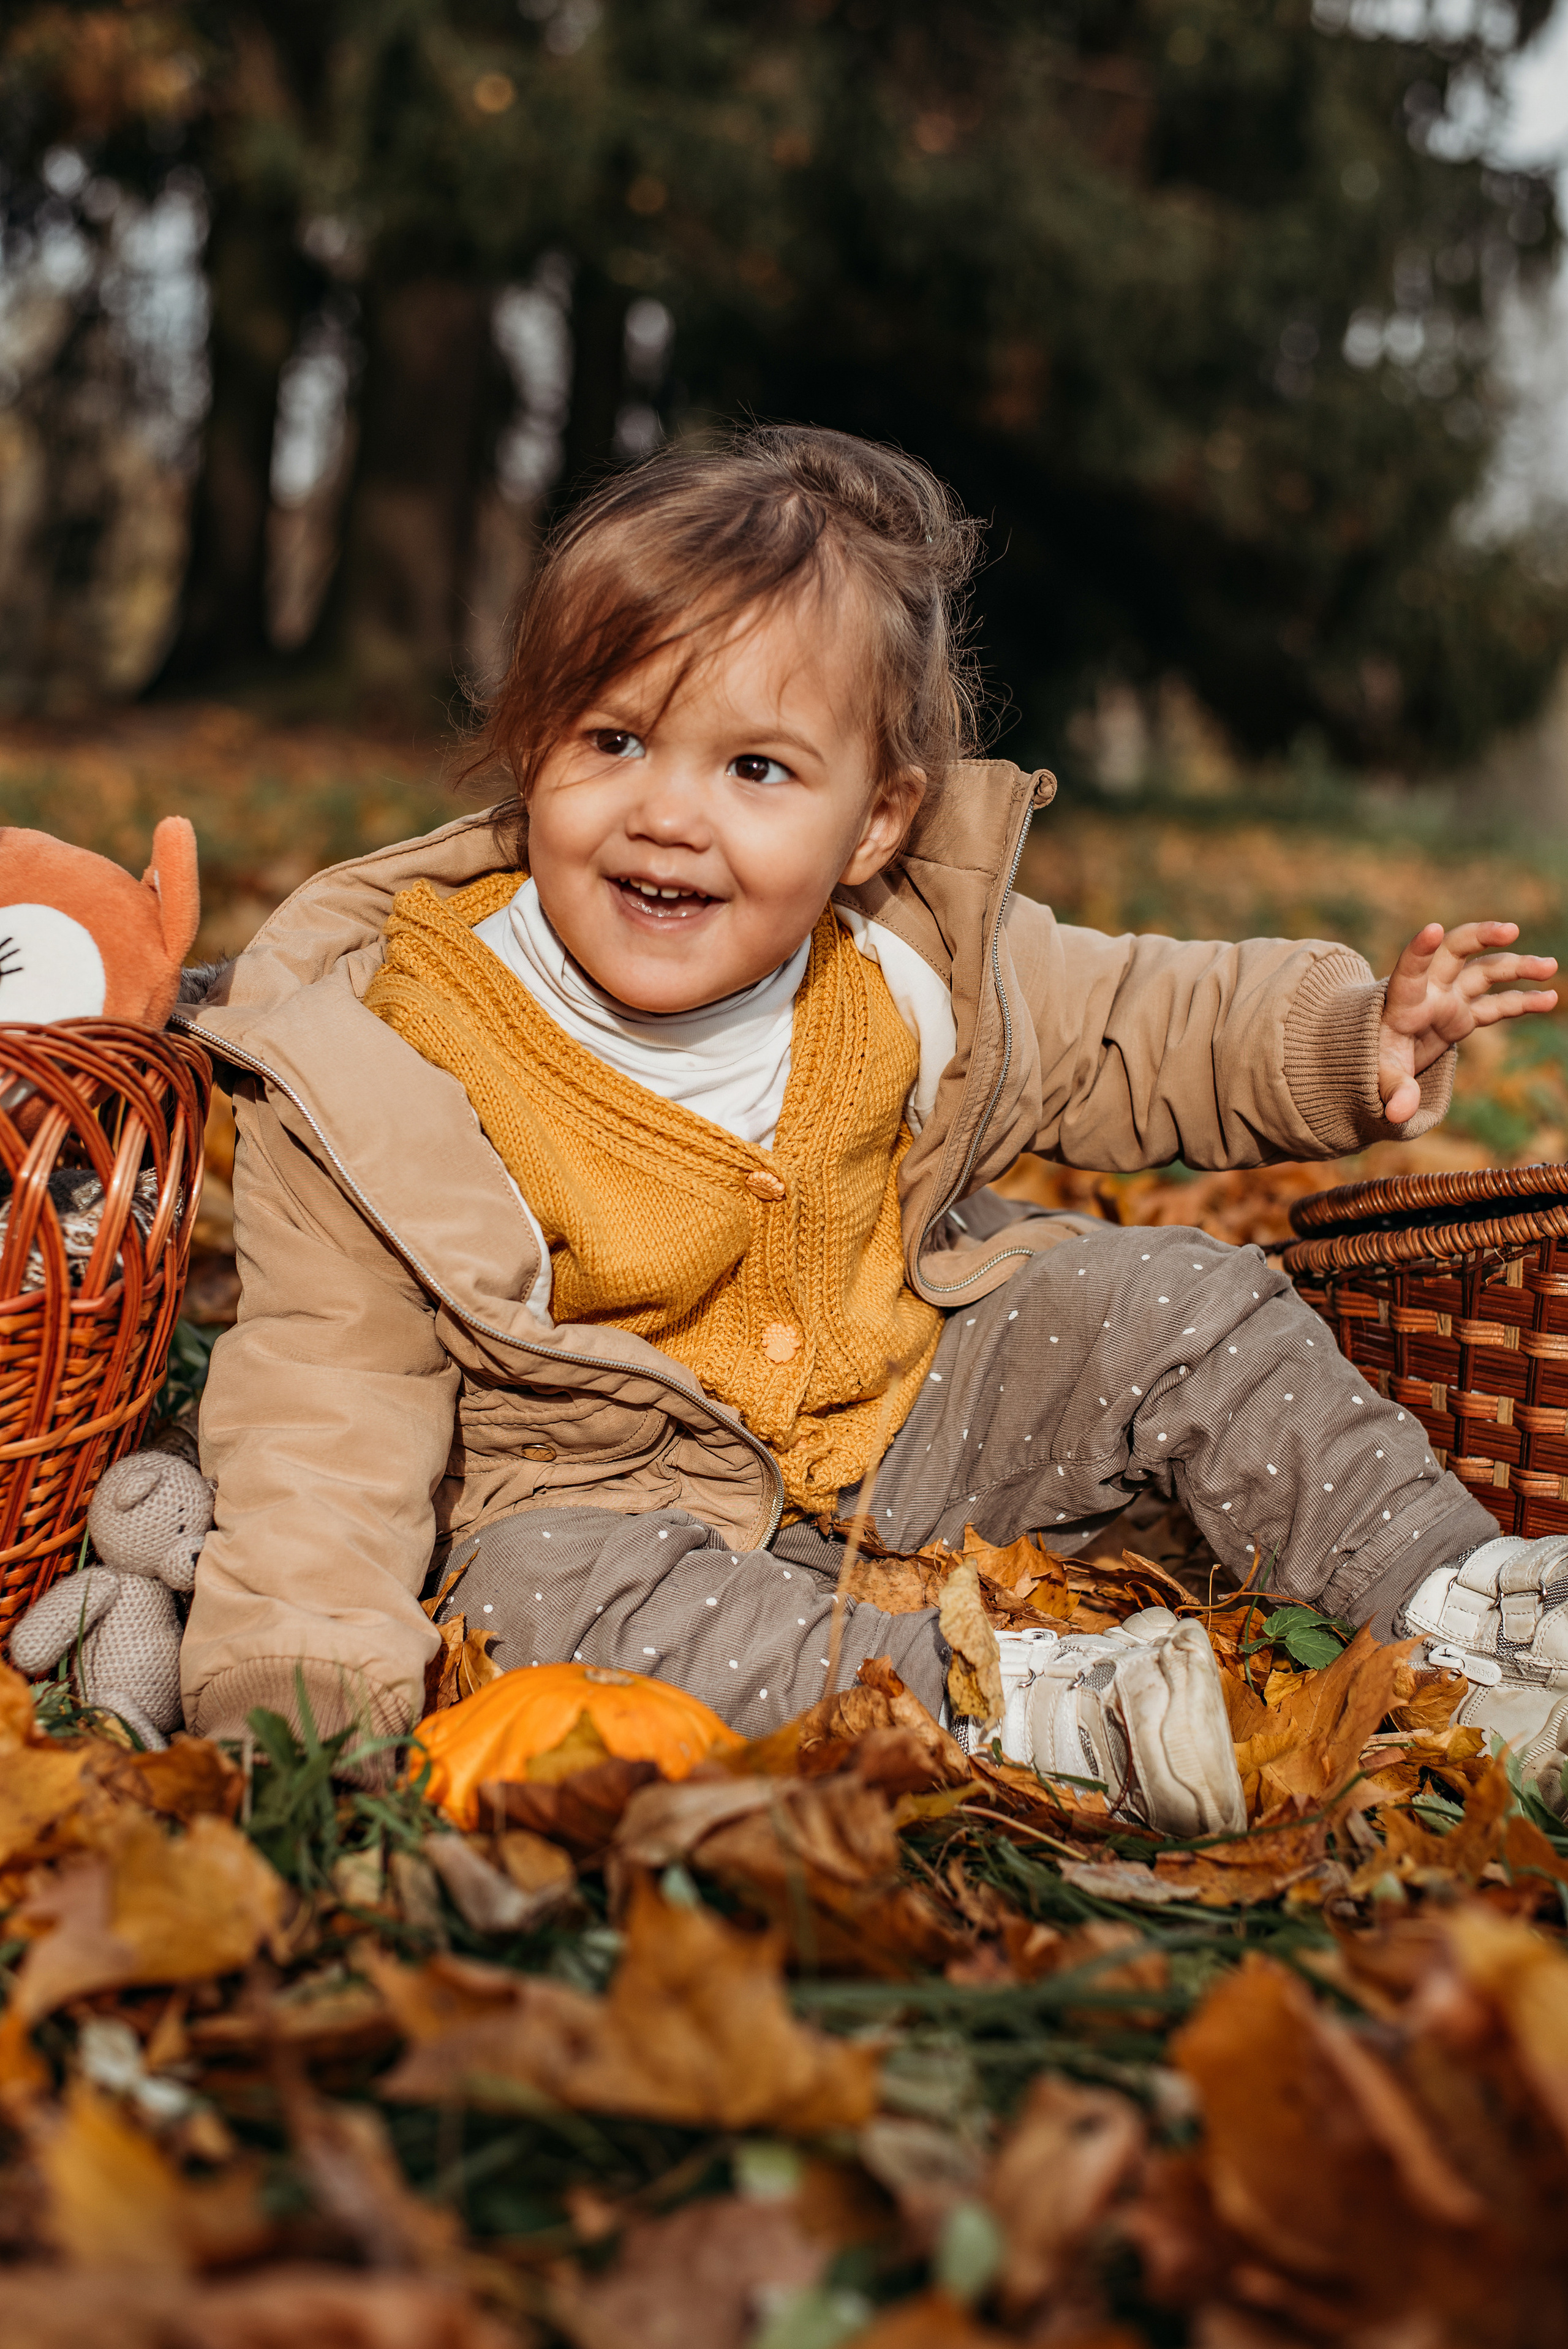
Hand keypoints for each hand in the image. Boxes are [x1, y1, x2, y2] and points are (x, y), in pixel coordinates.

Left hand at [1379, 920, 1557, 1123]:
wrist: (1379, 1051)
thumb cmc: (1375, 1058)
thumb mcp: (1380, 1074)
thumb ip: (1393, 1091)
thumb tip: (1398, 1114)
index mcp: (1402, 1001)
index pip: (1409, 970)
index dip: (1419, 950)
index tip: (1433, 929)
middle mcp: (1429, 991)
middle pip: (1454, 953)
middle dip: (1480, 937)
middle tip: (1511, 930)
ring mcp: (1450, 998)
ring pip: (1485, 972)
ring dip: (1516, 966)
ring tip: (1549, 966)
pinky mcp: (1465, 1014)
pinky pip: (1498, 1003)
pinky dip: (1523, 1000)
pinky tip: (1550, 997)